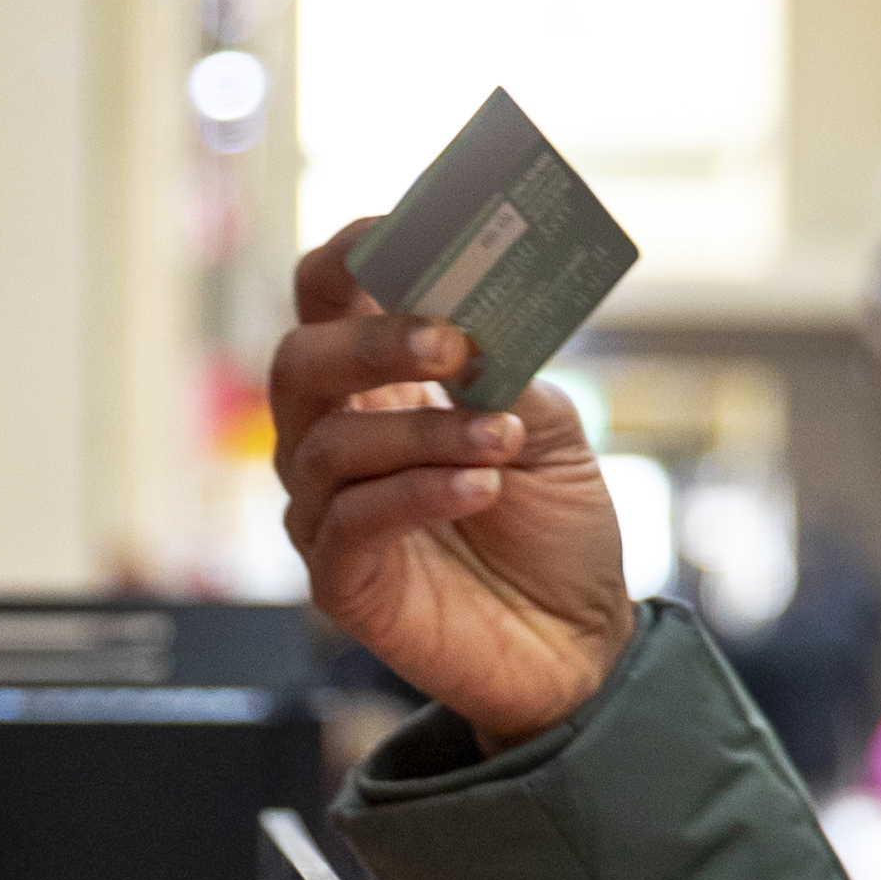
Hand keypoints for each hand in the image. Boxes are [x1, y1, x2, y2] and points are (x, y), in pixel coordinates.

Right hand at [267, 227, 631, 742]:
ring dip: (424, 430)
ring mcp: (326, 511)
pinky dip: (421, 493)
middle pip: (301, 360)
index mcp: (378, 385)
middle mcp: (334, 439)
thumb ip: (505, 372)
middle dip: (372, 341)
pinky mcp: (338, 581)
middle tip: (452, 341)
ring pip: (332, 443)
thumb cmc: (555, 531)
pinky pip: (353, 523)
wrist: (579, 646)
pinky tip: (483, 488)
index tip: (398, 233)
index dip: (348, 257)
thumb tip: (472, 321)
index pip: (326, 298)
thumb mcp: (546, 431)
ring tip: (501, 440)